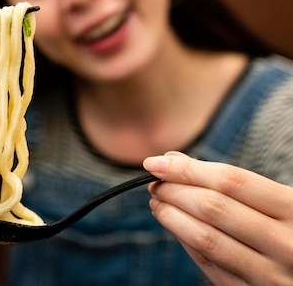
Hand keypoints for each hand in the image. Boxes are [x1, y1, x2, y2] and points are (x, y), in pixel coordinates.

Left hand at [143, 152, 292, 284]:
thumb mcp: (279, 201)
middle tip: (155, 183)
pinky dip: (184, 240)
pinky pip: (208, 264)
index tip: (155, 163)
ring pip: (205, 239)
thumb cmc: (292, 229)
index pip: (230, 181)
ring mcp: (270, 275)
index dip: (187, 169)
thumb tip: (173, 160)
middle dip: (174, 191)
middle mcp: (287, 244)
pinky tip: (174, 225)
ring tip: (158, 202)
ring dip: (171, 216)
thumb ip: (230, 181)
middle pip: (213, 208)